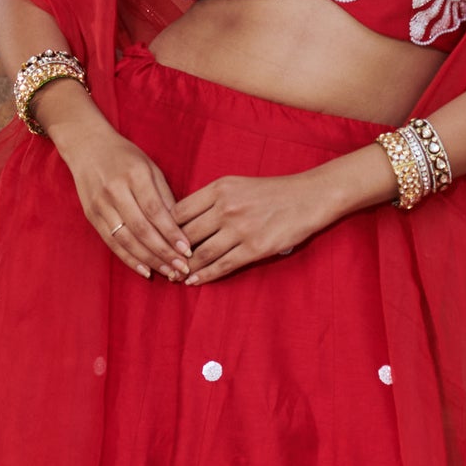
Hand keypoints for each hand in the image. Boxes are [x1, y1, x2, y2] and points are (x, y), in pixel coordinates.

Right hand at [42, 96, 194, 280]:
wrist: (87, 146)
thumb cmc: (125, 157)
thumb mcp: (150, 168)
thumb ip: (165, 196)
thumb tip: (183, 226)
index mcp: (135, 174)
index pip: (156, 210)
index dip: (172, 233)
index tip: (188, 250)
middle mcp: (115, 190)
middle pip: (142, 228)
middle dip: (164, 252)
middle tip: (182, 268)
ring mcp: (100, 204)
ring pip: (127, 239)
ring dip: (149, 260)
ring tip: (169, 273)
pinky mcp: (91, 216)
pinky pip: (112, 242)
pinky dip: (129, 259)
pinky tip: (145, 270)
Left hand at [175, 167, 347, 285]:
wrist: (308, 197)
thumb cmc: (271, 192)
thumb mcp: (237, 185)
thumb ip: (211, 200)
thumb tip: (183, 222)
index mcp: (219, 188)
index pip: (179, 211)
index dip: (164, 229)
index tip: (158, 241)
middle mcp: (226, 207)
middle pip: (186, 235)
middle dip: (171, 252)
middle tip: (161, 263)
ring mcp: (240, 229)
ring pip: (201, 253)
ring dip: (185, 268)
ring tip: (175, 276)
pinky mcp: (255, 248)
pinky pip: (223, 265)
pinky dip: (205, 275)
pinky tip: (194, 281)